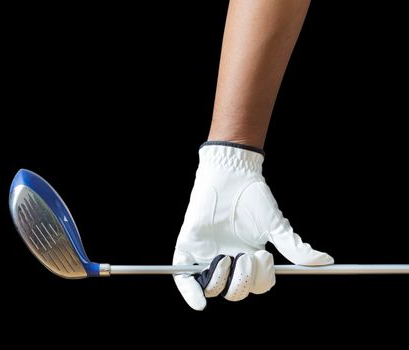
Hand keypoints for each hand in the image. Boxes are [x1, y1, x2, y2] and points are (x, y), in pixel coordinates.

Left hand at [173, 142, 333, 309]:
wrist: (229, 176)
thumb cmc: (252, 198)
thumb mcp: (275, 225)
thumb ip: (295, 247)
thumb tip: (325, 261)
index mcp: (248, 258)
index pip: (255, 285)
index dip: (259, 279)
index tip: (263, 257)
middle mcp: (227, 261)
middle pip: (234, 291)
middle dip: (242, 280)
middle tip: (245, 257)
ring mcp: (205, 256)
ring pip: (212, 288)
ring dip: (221, 280)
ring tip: (226, 257)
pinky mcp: (187, 250)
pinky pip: (183, 279)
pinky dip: (189, 293)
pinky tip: (199, 304)